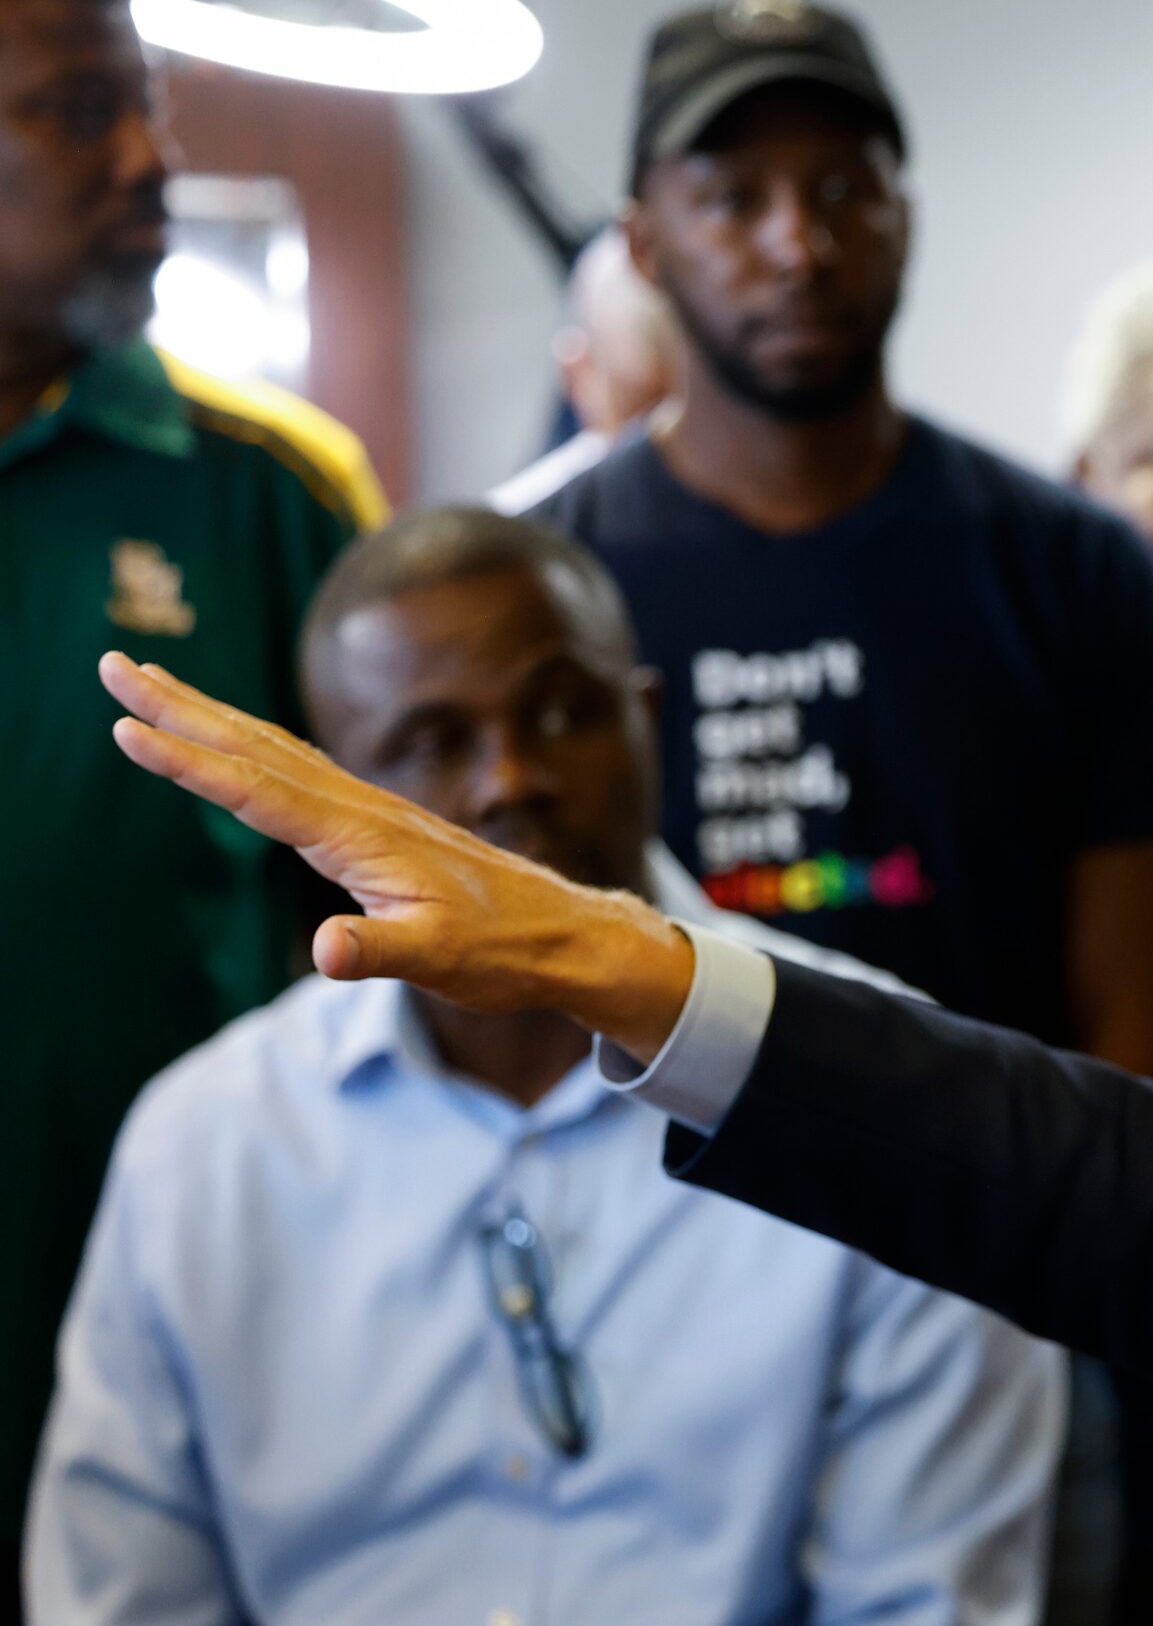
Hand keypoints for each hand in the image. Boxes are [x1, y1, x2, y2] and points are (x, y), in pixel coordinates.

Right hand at [100, 653, 695, 1057]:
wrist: (566, 934)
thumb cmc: (504, 950)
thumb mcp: (440, 961)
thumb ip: (378, 954)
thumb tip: (324, 951)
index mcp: (363, 837)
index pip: (258, 791)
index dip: (191, 761)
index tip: (128, 727)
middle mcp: (362, 811)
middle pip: (254, 748)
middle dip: (181, 708)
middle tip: (113, 664)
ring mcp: (370, 813)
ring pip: (274, 752)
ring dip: (209, 717)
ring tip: (151, 685)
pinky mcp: (379, 825)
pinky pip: (299, 771)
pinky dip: (253, 746)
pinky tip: (236, 740)